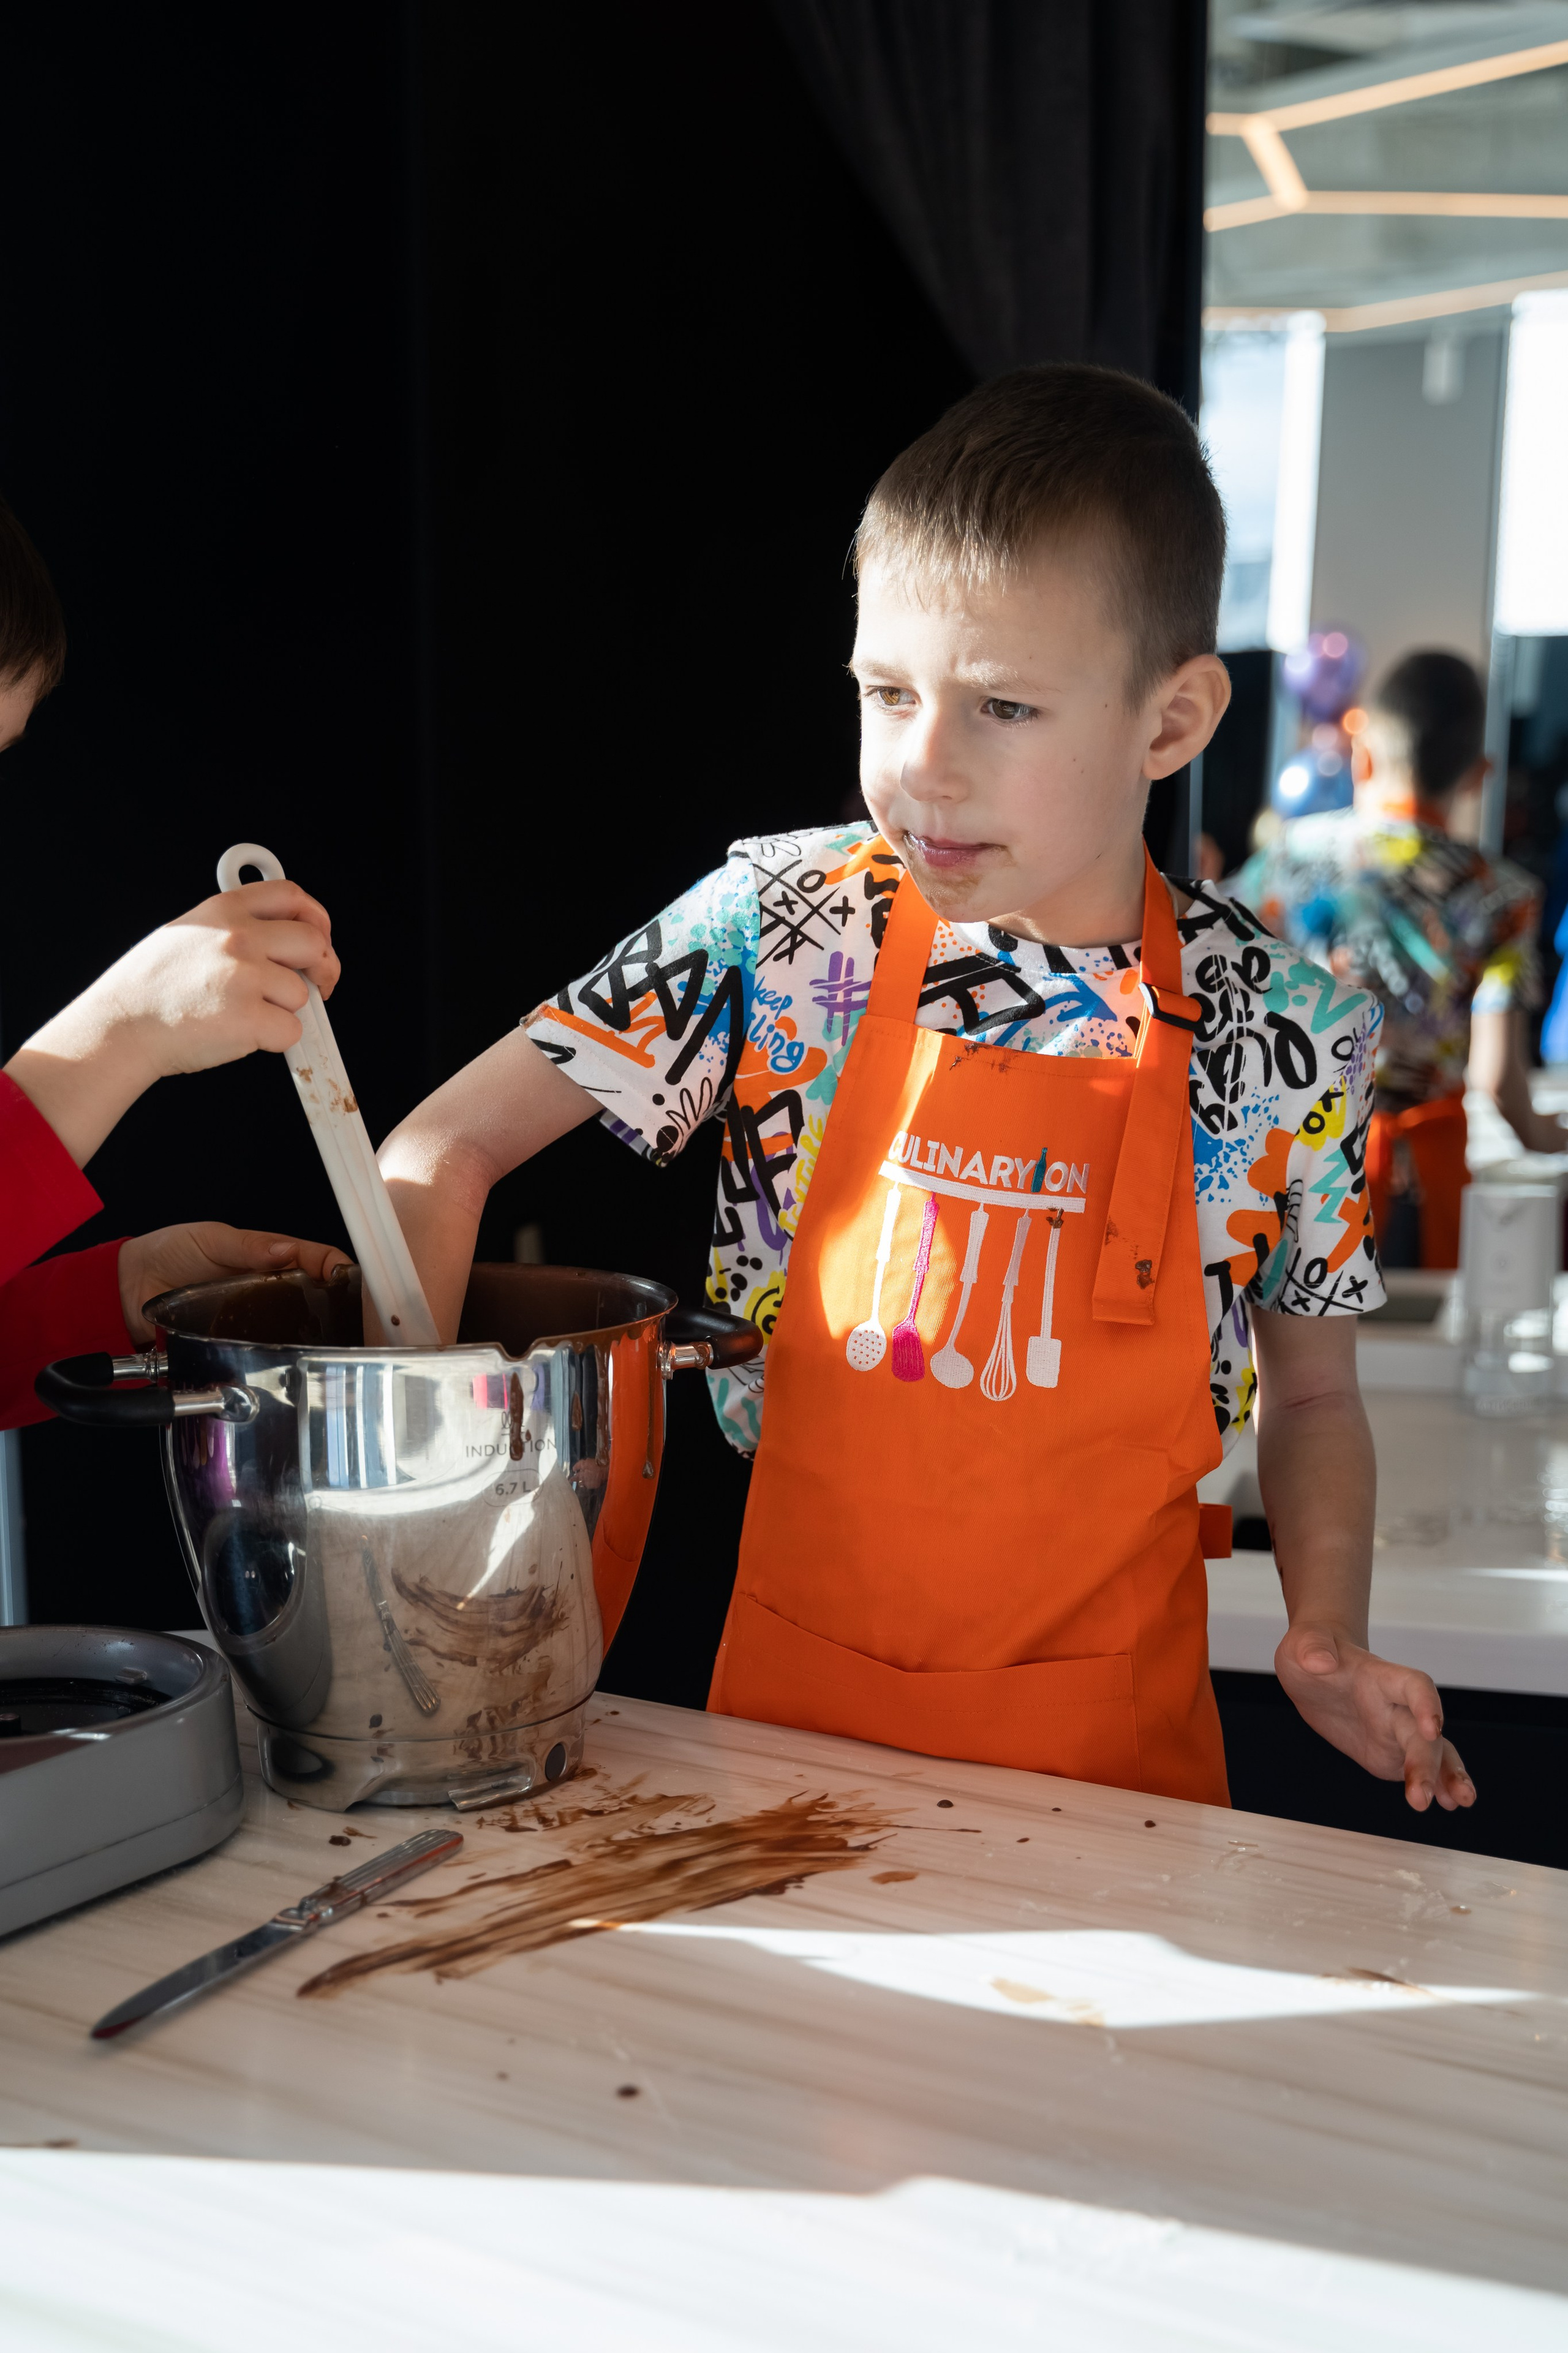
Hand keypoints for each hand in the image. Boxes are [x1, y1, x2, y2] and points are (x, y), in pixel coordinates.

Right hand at [5, 878, 339, 1165]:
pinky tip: (242, 1034)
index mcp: (224, 910)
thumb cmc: (150, 988)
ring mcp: (244, 976)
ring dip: (283, 1010)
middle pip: (313, 943)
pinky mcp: (249, 1017)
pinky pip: (292, 1031)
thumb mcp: (187, 932)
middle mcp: (238, 936)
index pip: (291, 896)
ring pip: (301, 995)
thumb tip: (283, 934)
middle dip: (322, 968)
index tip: (320, 937)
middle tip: (315, 987)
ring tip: (243, 1013)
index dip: (315, 918)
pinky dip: (276, 1040)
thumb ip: (235, 925)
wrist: (120, 1027)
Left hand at [118, 1224, 350, 1343]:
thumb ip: (248, 1246)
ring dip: (314, 1333)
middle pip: (315, 1297)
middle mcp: (266, 1288)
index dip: (337, 1268)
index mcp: (268, 1255)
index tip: (349, 1280)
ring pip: (294, 1326)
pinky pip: (263, 1348)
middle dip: (338, 1305)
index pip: (315, 1258)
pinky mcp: (234, 1340)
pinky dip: (280, 1353)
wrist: (127, 1284)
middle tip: (354, 1317)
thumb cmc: (169, 1250)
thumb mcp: (210, 1239)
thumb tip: (286, 1250)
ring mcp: (252, 1316)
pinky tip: (292, 1358)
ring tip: (332, 1342)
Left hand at [1275, 1621, 1476, 1812]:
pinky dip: (1438, 1784)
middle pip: (1422, 1733)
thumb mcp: (1302, 1642)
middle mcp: (1397, 1705)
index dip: (1426, 1705)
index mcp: (1380, 1676)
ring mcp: (1397, 1729)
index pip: (1413, 1686)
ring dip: (1446, 1776)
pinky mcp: (1392, 1751)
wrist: (1314, 1667)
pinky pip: (1420, 1769)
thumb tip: (1320, 1661)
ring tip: (1458, 1801)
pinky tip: (1449, 1802)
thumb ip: (1312, 1647)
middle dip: (1427, 1763)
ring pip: (1433, 1752)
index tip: (1432, 1729)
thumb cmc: (1312, 1650)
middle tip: (1420, 1796)